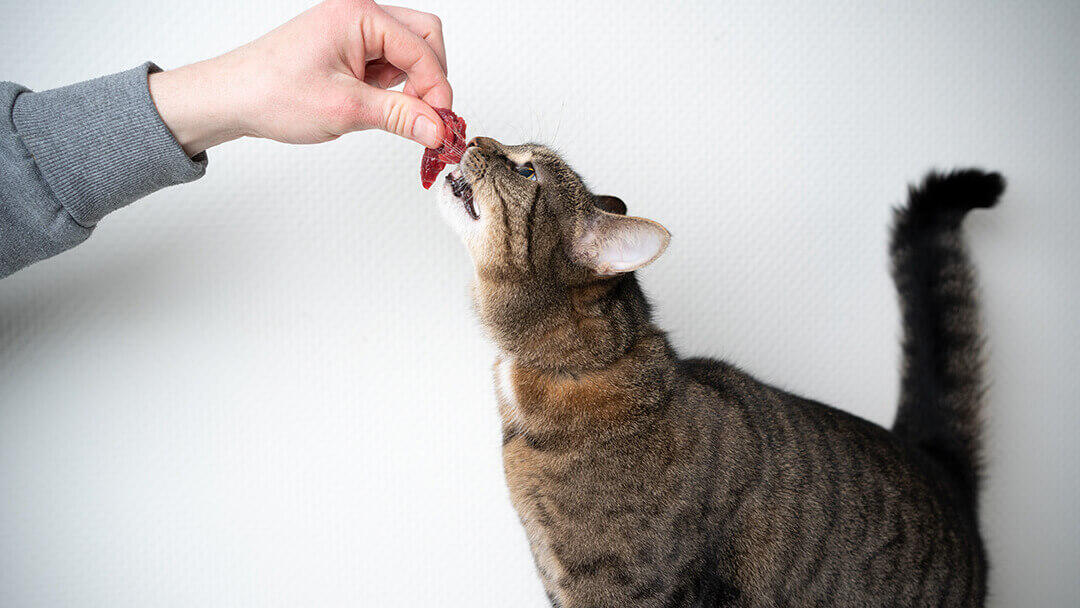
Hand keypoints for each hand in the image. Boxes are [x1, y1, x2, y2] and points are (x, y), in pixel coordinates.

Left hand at [148, 0, 451, 155]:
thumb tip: (437, 128)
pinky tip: (375, 107)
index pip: (422, 49)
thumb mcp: (345, 109)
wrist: (232, 98)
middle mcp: (359, 15)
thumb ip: (400, 116)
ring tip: (390, 113)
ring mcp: (354, 30)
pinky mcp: (349, 48)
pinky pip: (389, 63)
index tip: (440, 124)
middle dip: (431, 78)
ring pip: (410, 51)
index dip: (437, 89)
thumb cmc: (272, 93)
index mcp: (359, 16)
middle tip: (426, 116)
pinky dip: (394, 88)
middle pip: (425, 38)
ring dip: (412, 84)